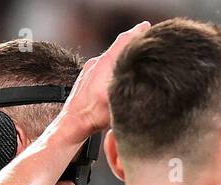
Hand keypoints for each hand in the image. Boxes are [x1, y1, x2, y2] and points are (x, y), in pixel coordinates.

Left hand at [60, 21, 151, 137]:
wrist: (73, 122)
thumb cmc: (94, 115)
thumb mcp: (116, 99)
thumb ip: (128, 84)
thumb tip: (141, 76)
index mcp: (105, 64)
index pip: (124, 41)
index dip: (137, 33)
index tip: (147, 26)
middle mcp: (96, 63)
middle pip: (118, 47)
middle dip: (133, 42)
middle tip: (146, 38)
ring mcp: (90, 70)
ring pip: (111, 57)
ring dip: (123, 54)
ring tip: (136, 56)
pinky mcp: (87, 77)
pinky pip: (104, 65)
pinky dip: (115, 64)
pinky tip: (120, 73)